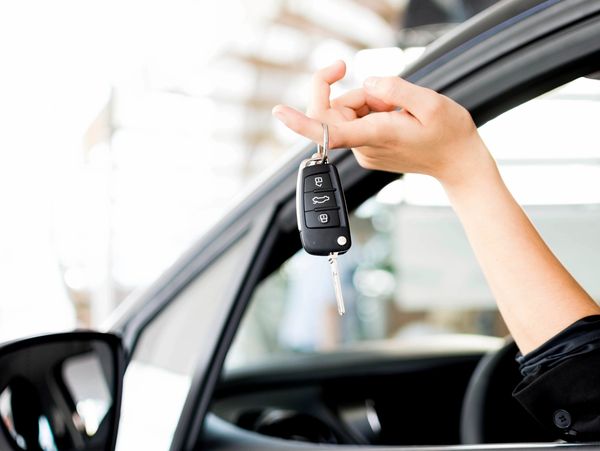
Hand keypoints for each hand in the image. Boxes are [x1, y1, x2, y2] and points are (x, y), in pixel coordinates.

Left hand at [272, 60, 495, 188]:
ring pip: (347, 114)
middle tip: (390, 97)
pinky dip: (372, 112)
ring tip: (400, 111)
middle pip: (336, 111)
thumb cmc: (449, 134)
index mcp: (376, 135)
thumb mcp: (431, 103)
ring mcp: (364, 150)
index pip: (329, 130)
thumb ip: (395, 89)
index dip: (301, 122)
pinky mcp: (367, 150)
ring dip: (369, 102)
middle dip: (357, 94)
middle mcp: (363, 147)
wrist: (458, 163)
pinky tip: (396, 118)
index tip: (279, 112)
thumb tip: (368, 83)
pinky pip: (356, 122)